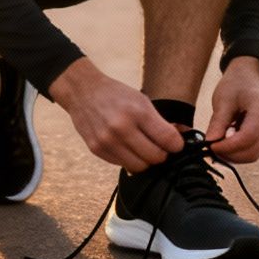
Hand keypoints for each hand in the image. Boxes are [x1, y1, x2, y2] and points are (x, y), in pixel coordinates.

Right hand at [49, 58, 184, 171]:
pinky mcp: (97, 150)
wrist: (82, 92)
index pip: (168, 140)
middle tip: (159, 147)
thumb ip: (159, 122)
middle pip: (155, 157)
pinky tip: (127, 147)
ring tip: (143, 149)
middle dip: (162, 154)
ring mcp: (107, 141)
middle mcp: (122, 128)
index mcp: (137, 112)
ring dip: (145, 160)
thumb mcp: (141, 100)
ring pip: (139, 167)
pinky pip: (122, 165)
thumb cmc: (115, 94)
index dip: (176, 145)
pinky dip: (129, 159)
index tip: (176, 145)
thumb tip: (176, 141)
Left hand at [206, 57, 258, 162]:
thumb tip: (210, 143)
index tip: (211, 146)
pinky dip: (239, 151)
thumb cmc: (235, 85)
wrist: (248, 76)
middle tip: (211, 148)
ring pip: (253, 154)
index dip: (228, 146)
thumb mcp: (223, 100)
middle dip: (230, 154)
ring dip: (234, 155)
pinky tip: (227, 140)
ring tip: (218, 143)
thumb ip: (218, 123)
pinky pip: (254, 150)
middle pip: (252, 151)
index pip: (248, 137)